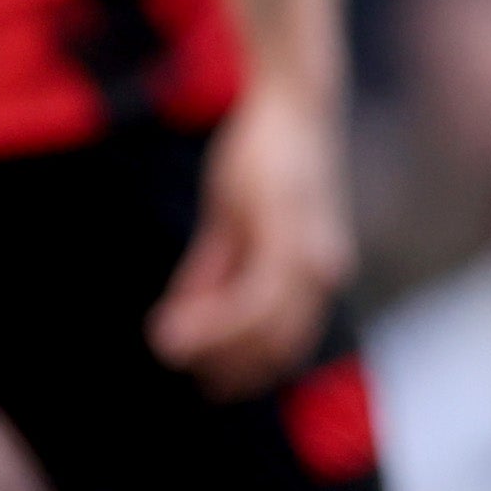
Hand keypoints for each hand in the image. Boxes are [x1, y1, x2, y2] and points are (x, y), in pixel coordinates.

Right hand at [151, 79, 355, 397]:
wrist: (290, 105)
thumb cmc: (264, 159)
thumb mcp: (232, 220)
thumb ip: (214, 269)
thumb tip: (183, 316)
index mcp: (316, 271)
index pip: (288, 339)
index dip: (250, 368)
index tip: (213, 385)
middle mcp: (320, 269)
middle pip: (279, 343)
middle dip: (232, 367)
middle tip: (192, 377)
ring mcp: (306, 253)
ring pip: (263, 325)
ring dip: (214, 346)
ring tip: (169, 349)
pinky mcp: (284, 232)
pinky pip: (252, 296)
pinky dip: (214, 319)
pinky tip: (177, 325)